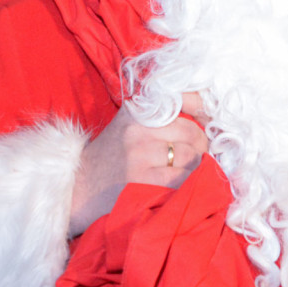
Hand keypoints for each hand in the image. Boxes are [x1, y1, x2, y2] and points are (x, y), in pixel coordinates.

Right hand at [68, 92, 209, 235]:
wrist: (77, 188)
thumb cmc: (110, 157)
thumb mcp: (130, 124)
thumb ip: (162, 114)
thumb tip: (208, 113)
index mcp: (138, 110)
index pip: (185, 98)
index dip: (205, 110)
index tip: (210, 122)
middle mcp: (138, 128)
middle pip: (193, 134)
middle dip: (201, 148)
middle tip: (196, 158)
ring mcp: (140, 154)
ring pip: (192, 158)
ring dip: (196, 169)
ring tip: (185, 173)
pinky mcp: (142, 179)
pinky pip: (183, 179)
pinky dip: (187, 185)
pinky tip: (177, 187)